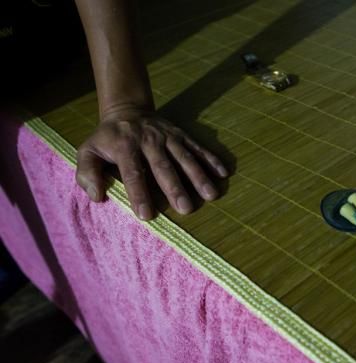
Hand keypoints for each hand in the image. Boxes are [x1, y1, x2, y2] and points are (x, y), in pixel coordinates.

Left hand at [76, 108, 228, 219]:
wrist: (127, 110)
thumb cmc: (107, 139)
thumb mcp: (88, 151)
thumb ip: (87, 173)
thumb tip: (97, 196)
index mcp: (124, 147)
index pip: (132, 173)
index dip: (139, 194)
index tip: (147, 215)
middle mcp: (148, 141)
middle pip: (163, 166)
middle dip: (175, 188)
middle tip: (186, 209)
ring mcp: (167, 137)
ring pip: (185, 157)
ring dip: (199, 176)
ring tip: (211, 195)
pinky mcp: (181, 135)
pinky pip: (198, 147)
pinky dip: (211, 159)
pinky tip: (223, 173)